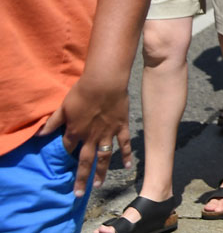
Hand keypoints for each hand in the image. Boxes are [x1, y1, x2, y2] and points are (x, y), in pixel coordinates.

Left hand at [38, 72, 130, 196]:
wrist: (104, 83)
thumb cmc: (82, 92)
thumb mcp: (63, 107)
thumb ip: (52, 122)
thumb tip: (39, 135)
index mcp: (75, 132)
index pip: (68, 147)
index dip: (66, 153)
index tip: (65, 159)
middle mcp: (90, 137)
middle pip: (84, 161)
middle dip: (81, 178)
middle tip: (78, 193)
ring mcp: (107, 134)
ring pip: (103, 157)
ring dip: (100, 172)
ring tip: (98, 185)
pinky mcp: (121, 127)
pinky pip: (124, 144)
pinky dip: (126, 155)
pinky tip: (127, 166)